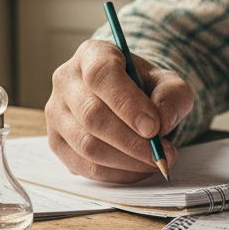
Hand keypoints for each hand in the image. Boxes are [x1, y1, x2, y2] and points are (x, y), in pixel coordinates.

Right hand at [45, 40, 194, 182]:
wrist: (127, 100)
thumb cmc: (145, 88)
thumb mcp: (168, 83)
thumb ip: (172, 97)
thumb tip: (161, 123)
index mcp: (92, 54)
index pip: (101, 74)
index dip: (127, 103)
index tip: (154, 127)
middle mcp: (66, 81)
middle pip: (92, 115)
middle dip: (131, 141)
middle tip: (162, 154)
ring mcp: (57, 113)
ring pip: (87, 145)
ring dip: (126, 161)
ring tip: (155, 162)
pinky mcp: (57, 143)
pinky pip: (85, 167)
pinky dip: (117, 174)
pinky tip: (139, 169)